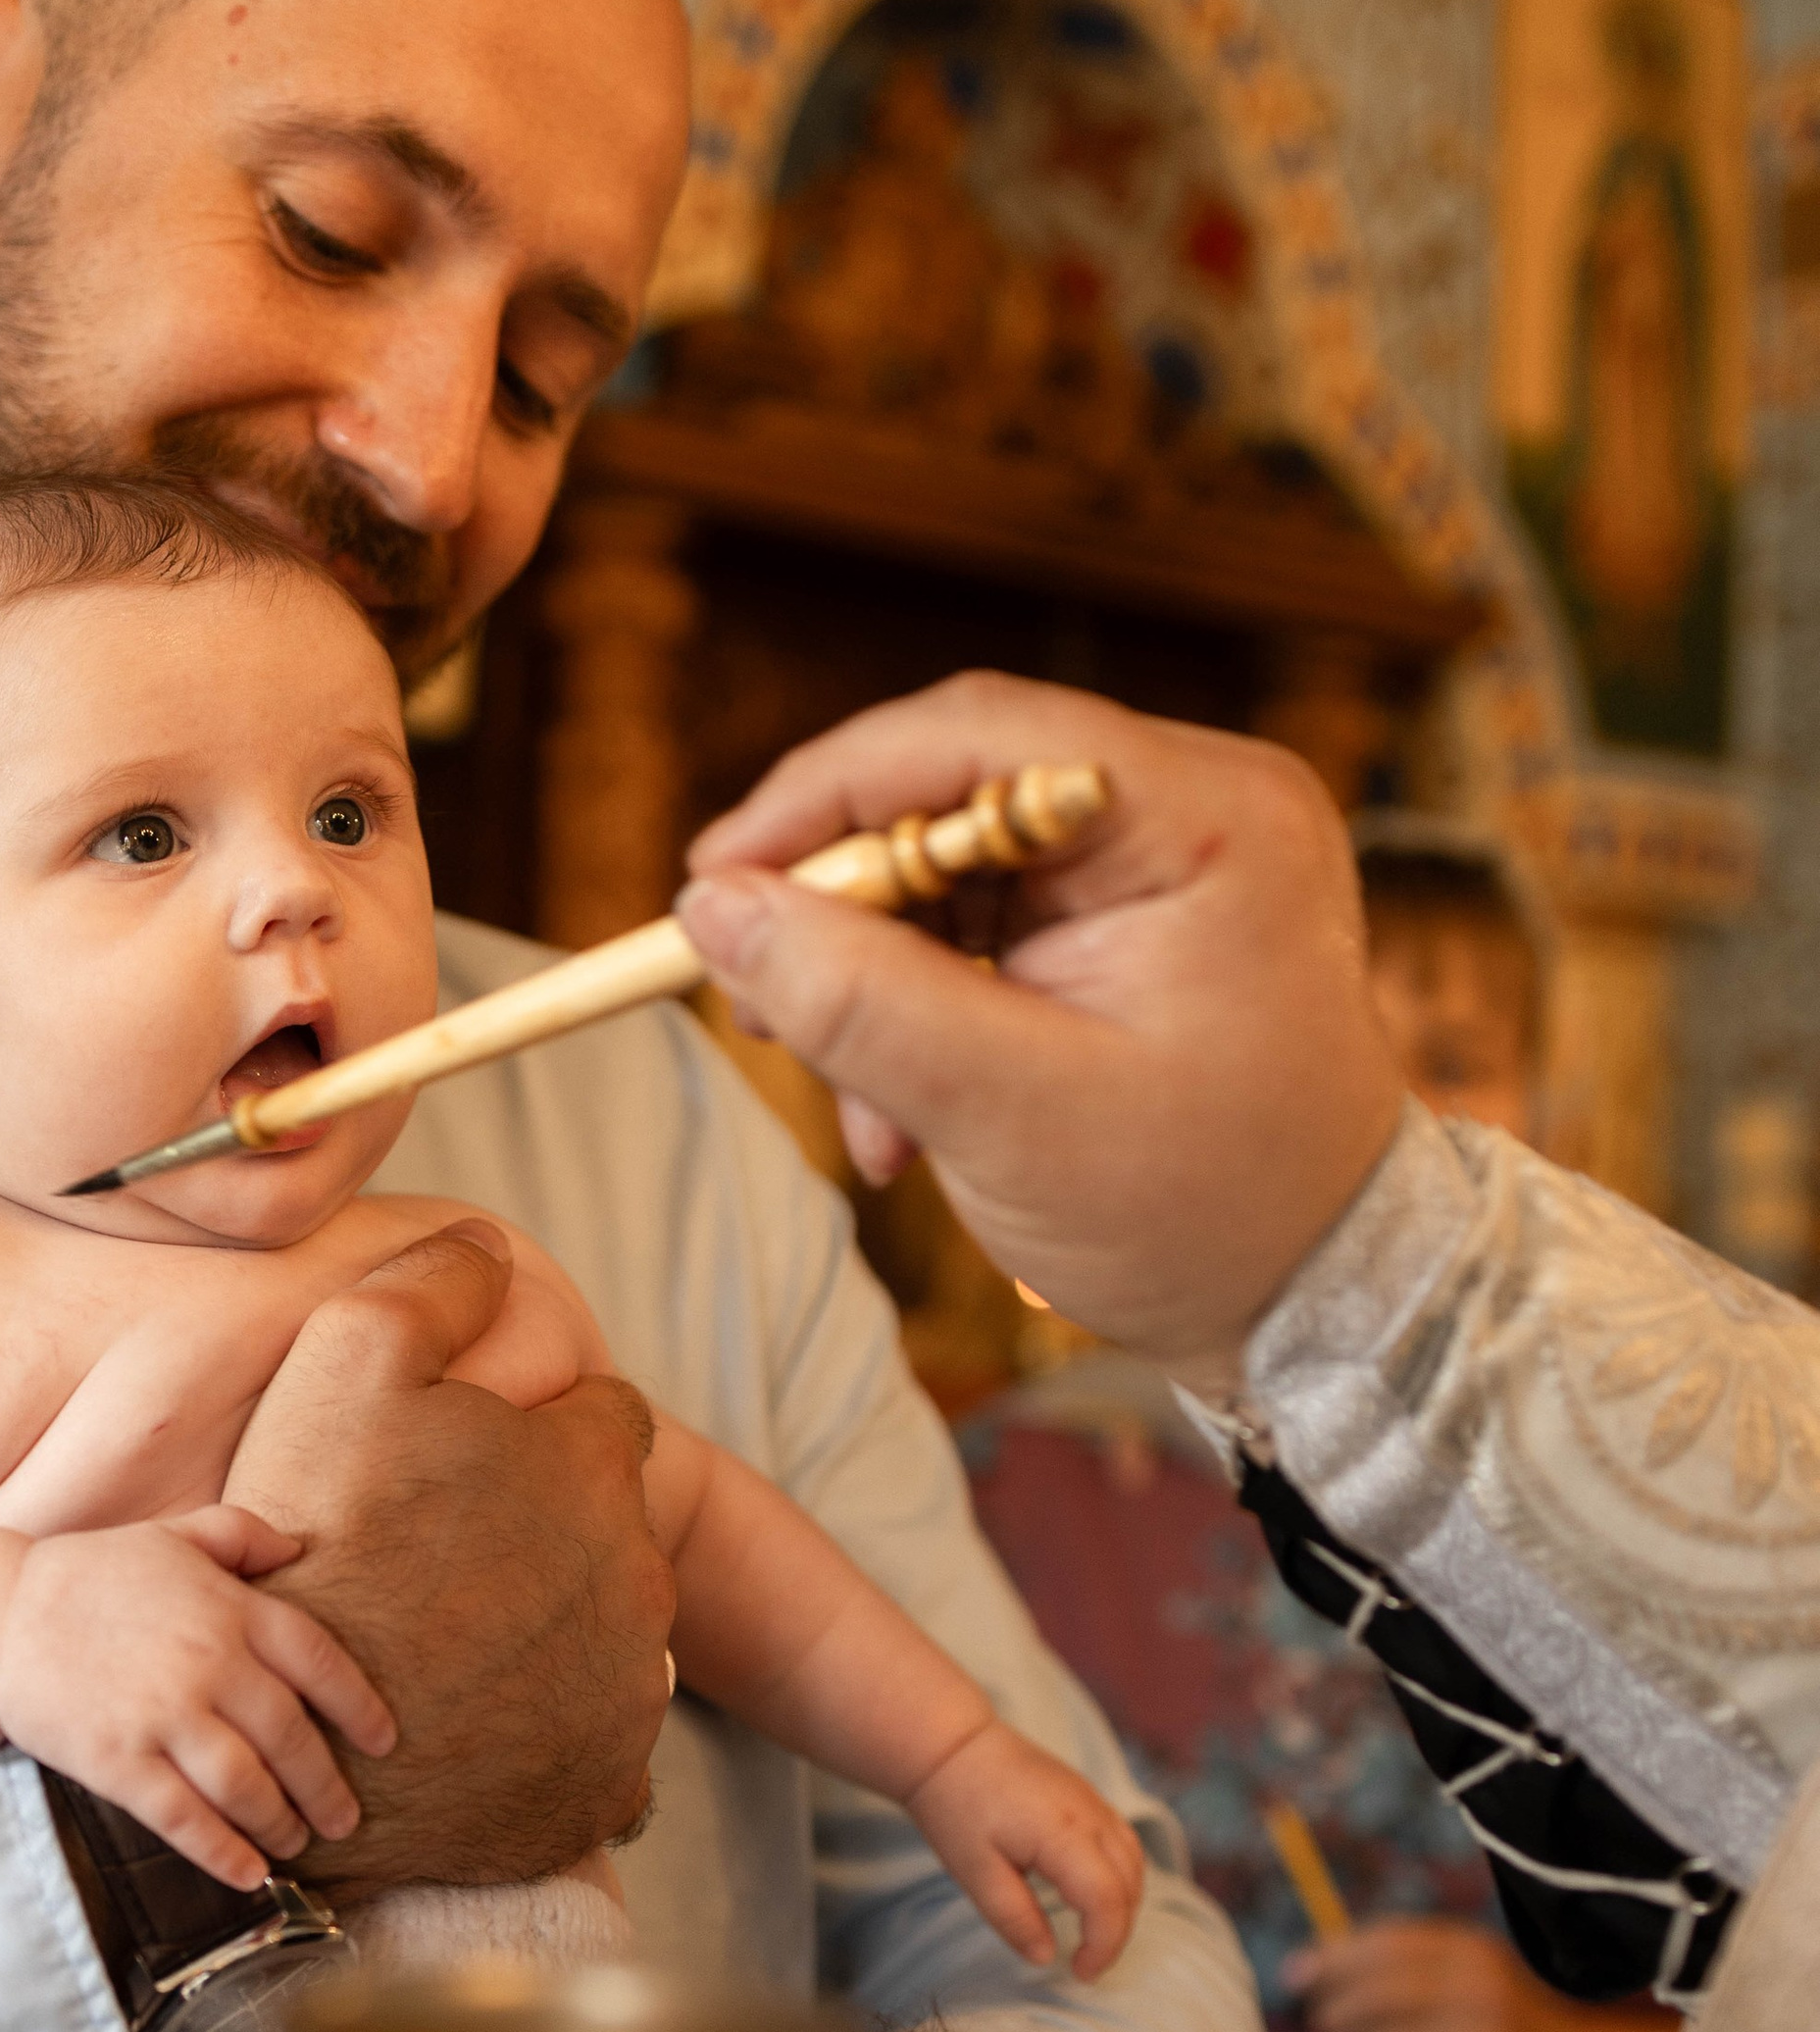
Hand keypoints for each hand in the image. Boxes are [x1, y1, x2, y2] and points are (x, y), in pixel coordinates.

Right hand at [0, 1504, 394, 1890]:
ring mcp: (163, 1716)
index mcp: (232, 1610)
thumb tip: (300, 1548)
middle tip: (345, 1819)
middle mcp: (208, 1664)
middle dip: (326, 1787)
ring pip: (247, 1785)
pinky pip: (184, 1817)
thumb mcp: (173, 1535)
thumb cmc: (92, 1574)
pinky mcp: (117, 1761)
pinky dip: (224, 1851)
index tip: (383, 1743)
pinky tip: (250, 1873)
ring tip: (297, 1843)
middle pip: (292, 1738)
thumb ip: (241, 1535)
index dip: (360, 1708)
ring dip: (281, 1823)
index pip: (322, 1663)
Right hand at [226, 1226, 676, 1900]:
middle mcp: (641, 1575)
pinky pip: (595, 1740)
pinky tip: (474, 1726)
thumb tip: (490, 1245)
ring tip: (452, 1650)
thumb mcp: (350, 1365)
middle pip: (605, 1530)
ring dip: (550, 1632)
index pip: (603, 1418)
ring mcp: (632, 1685)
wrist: (314, 1742)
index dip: (534, 1432)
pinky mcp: (611, 1778)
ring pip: (604, 1634)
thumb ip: (433, 1284)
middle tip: (447, 1564)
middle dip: (547, 1534)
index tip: (465, 1471)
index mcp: (597, 1467)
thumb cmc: (325, 1542)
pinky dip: (547, 1728)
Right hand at [678, 672, 1404, 1382]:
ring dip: (879, 985)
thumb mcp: (1011, 1116)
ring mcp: (1172, 858)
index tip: (715, 879)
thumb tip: (714, 908)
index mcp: (1208, 817)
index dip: (824, 795)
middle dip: (846, 912)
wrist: (1317, 1295)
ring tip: (867, 1114)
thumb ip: (859, 1004)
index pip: (977, 735)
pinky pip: (988, 926)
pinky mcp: (1139, 915)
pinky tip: (912, 1113)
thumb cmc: (1204, 1214)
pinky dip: (928, 1010)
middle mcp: (1199, 804)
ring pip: (953, 871)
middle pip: (954, 796)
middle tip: (766, 1011)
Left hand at [909, 1717, 1145, 1980]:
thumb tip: (1046, 1959)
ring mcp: (1093, 1801)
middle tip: (1085, 1964)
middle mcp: (1090, 1815)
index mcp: (1063, 1834)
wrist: (951, 1743)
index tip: (1081, 1974)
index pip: (1107, 1901)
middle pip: (1130, 1885)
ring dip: (1123, 1904)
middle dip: (1116, 1933)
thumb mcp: (974, 1873)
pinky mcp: (1087, 1795)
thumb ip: (1014, 1919)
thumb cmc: (957, 1806)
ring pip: (1134, 1862)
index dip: (1104, 1946)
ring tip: (1091, 1935)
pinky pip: (1123, 1841)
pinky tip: (1093, 1894)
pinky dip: (1121, 1876)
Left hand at [1294, 1923, 1675, 2031]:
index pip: (1373, 1946)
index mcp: (1469, 1953)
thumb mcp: (1466, 1974)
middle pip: (1358, 2003)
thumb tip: (1295, 1968)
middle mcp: (1473, 1995)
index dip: (1324, 1960)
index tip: (1295, 1978)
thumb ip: (1392, 1963)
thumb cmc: (1503, 2024)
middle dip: (1328, 2019)